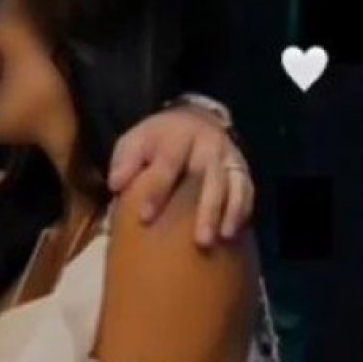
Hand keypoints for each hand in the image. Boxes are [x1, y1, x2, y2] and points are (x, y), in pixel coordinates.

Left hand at [107, 109, 252, 248]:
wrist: (192, 119)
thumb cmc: (157, 140)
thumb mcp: (135, 141)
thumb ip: (126, 161)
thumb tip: (116, 184)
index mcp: (178, 135)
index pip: (168, 163)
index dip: (157, 190)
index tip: (145, 218)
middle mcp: (208, 144)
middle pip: (208, 176)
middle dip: (205, 209)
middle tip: (200, 241)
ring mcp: (227, 156)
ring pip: (232, 184)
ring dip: (228, 212)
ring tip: (221, 239)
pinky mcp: (240, 168)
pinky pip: (246, 190)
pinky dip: (241, 210)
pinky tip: (232, 233)